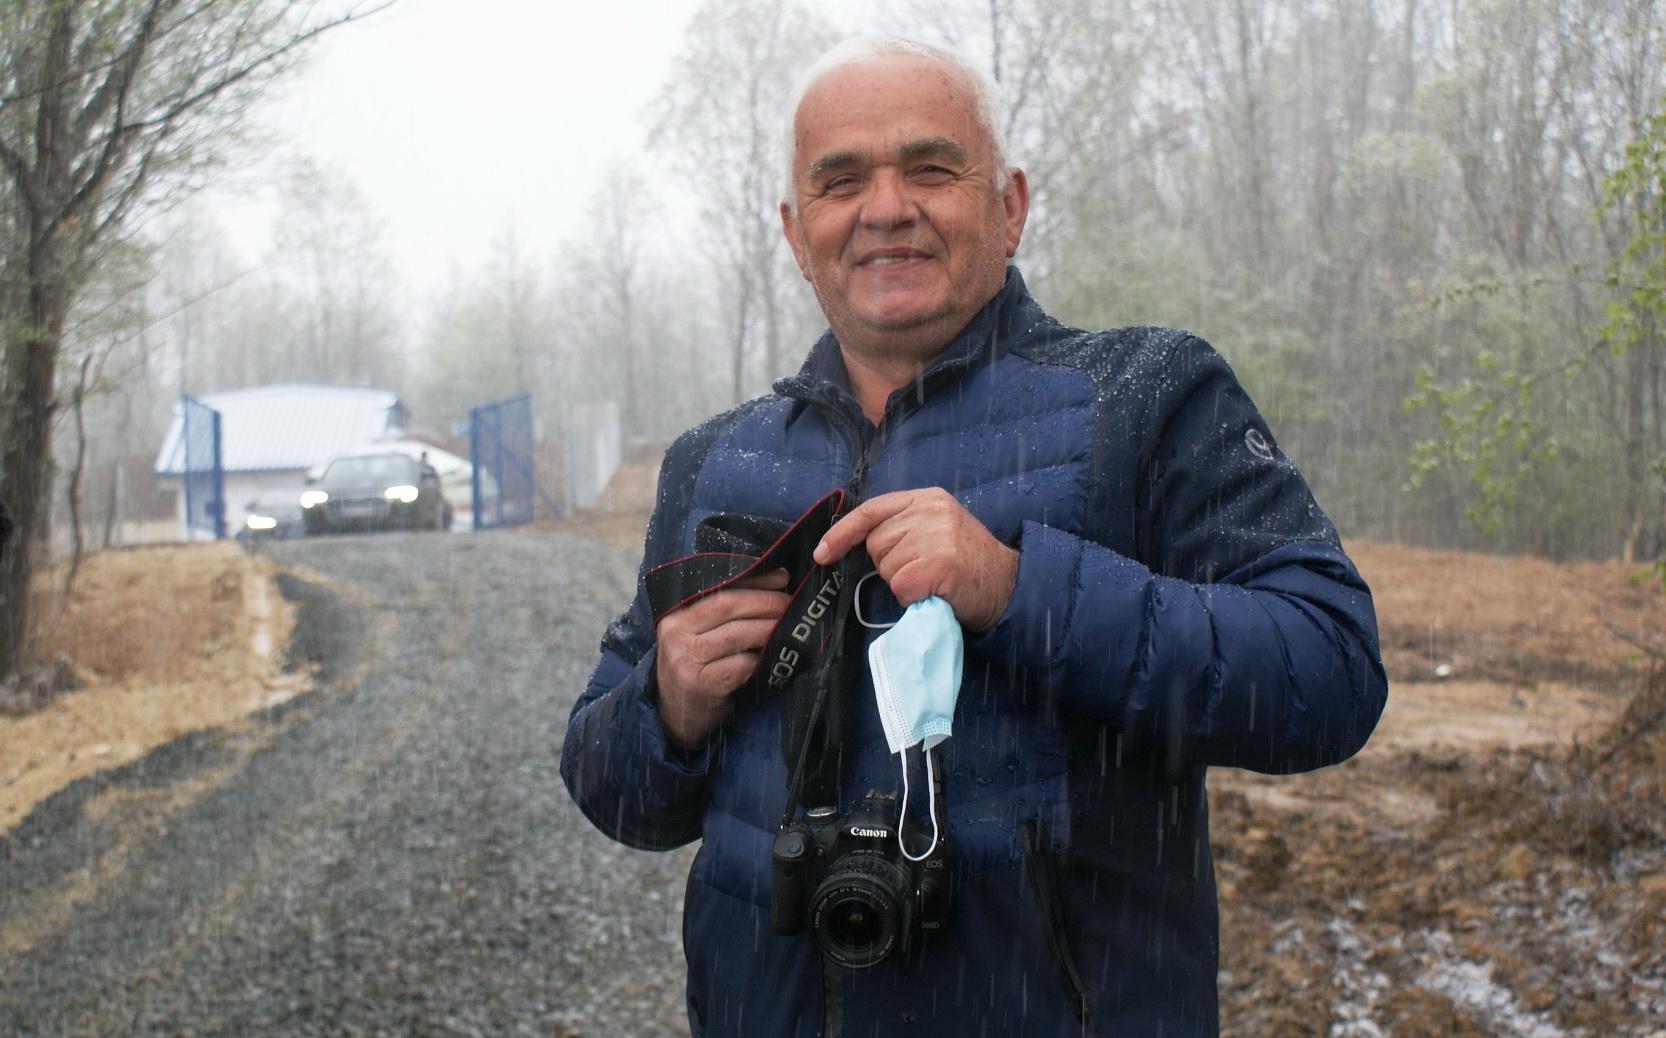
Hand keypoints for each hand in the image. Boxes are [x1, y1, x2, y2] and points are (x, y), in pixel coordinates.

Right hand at [653, 569, 789, 747]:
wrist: (673, 716)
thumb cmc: (694, 668)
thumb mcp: (698, 636)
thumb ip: (724, 613)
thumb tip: (775, 581)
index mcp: (676, 616)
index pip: (720, 590)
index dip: (754, 582)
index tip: (782, 578)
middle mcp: (677, 634)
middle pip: (729, 607)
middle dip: (766, 602)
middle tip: (790, 604)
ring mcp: (687, 660)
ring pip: (738, 635)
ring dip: (768, 629)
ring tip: (787, 627)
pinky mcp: (702, 685)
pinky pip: (741, 665)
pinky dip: (758, 660)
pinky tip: (767, 659)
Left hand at [812, 489, 1016, 632]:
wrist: (1010, 585)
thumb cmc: (968, 562)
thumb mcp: (938, 527)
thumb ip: (904, 526)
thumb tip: (856, 541)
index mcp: (926, 498)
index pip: (871, 510)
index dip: (842, 533)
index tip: (823, 553)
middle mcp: (931, 511)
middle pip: (876, 543)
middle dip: (889, 564)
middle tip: (923, 569)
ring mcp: (937, 536)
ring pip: (887, 567)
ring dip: (903, 582)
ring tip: (933, 579)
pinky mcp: (941, 564)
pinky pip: (901, 587)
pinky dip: (913, 597)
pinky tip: (935, 592)